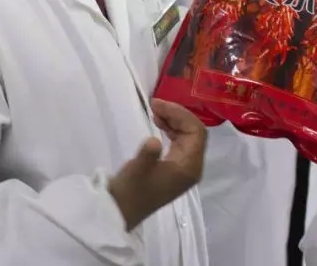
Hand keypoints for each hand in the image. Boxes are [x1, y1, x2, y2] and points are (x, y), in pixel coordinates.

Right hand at [108, 99, 206, 230]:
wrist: (120, 212)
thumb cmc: (130, 191)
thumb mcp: (137, 171)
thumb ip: (148, 154)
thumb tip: (154, 140)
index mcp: (189, 167)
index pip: (196, 132)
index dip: (180, 114)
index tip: (158, 104)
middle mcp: (192, 167)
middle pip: (195, 132)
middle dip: (177, 115)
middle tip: (155, 105)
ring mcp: (184, 168)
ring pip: (188, 136)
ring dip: (174, 120)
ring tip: (155, 111)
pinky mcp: (175, 169)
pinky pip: (181, 142)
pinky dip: (172, 129)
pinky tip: (159, 123)